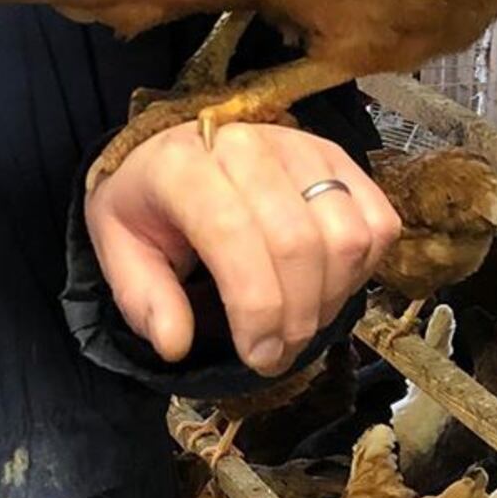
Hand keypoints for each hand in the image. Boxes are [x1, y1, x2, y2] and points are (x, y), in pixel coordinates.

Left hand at [84, 121, 399, 374]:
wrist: (171, 155)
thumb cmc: (148, 208)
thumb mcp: (119, 250)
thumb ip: (143, 299)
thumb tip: (175, 343)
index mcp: (180, 164)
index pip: (232, 231)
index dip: (255, 306)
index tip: (256, 355)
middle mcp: (243, 142)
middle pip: (297, 241)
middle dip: (295, 318)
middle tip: (276, 352)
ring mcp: (296, 143)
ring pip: (345, 233)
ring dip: (331, 298)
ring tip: (299, 320)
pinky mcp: (335, 155)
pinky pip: (378, 219)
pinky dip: (364, 268)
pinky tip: (325, 283)